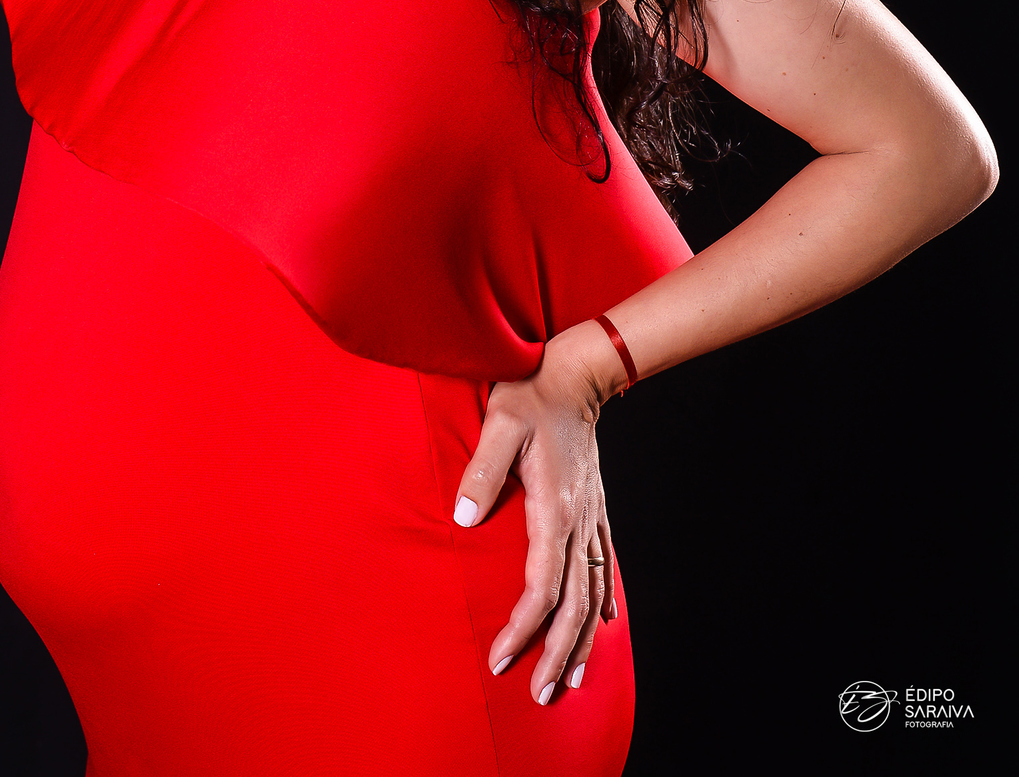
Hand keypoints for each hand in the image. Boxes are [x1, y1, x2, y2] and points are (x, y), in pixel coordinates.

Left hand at [453, 325, 618, 703]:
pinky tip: (603, 624)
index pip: (541, 586)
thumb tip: (463, 520)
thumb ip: (481, 472)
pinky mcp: (595, 507)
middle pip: (574, 603)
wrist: (576, 372)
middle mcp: (579, 520)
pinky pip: (604, 566)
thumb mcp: (499, 424)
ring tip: (569, 678)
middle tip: (540, 694)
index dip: (523, 628)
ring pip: (593, 592)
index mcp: (554, 507)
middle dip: (557, 652)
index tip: (501, 658)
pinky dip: (603, 602)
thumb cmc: (530, 394)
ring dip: (582, 638)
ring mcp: (591, 515)